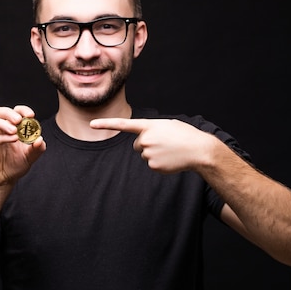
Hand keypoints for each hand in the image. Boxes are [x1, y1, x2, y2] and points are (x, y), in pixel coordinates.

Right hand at [0, 105, 45, 187]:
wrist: (3, 181)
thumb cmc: (15, 165)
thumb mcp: (30, 157)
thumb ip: (37, 149)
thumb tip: (40, 139)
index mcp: (11, 127)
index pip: (15, 112)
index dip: (22, 110)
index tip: (31, 115)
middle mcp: (0, 129)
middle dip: (10, 113)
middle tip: (19, 119)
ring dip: (3, 124)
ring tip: (15, 131)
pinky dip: (2, 138)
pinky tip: (12, 139)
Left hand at [90, 117, 214, 173]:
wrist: (199, 150)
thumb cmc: (184, 135)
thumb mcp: (167, 125)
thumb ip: (151, 129)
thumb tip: (143, 143)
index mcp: (149, 125)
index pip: (123, 124)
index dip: (106, 124)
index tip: (92, 124)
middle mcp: (145, 139)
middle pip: (137, 144)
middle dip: (147, 144)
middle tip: (164, 143)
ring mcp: (148, 153)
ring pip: (144, 154)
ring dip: (155, 152)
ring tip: (170, 149)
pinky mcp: (153, 165)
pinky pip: (151, 163)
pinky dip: (159, 162)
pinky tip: (171, 158)